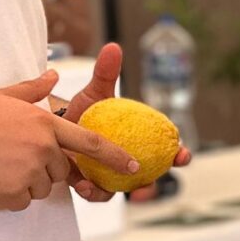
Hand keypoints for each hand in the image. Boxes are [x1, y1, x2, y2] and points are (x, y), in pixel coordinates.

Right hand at [0, 69, 136, 210]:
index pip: (90, 143)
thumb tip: (52, 74)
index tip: (134, 167)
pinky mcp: (11, 196)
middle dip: (42, 168)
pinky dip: (8, 196)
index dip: (115, 157)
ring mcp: (27, 173)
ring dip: (24, 182)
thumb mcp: (2, 96)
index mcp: (44, 123)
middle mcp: (42, 148)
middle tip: (9, 156)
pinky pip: (20, 202)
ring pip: (40, 188)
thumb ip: (32, 89)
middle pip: (60, 170)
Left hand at [51, 43, 193, 201]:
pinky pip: (96, 193)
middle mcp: (129, 161)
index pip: (166, 149)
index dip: (179, 154)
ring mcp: (112, 175)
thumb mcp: (95, 93)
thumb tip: (113, 47)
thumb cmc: (83, 110)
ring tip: (108, 187)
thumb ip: (106, 74)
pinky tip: (84, 184)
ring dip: (120, 193)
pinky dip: (93, 191)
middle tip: (151, 183)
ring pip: (123, 189)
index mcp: (140, 140)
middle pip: (149, 176)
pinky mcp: (91, 185)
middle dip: (154, 184)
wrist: (55, 126)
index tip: (184, 154)